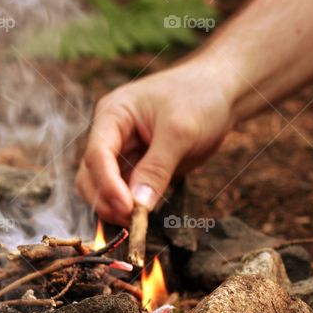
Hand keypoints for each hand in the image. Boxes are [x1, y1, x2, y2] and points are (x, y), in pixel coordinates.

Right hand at [77, 61, 235, 226]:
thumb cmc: (199, 97)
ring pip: (102, 188)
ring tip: (138, 222)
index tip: (126, 208)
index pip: (97, 154)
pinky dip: (129, 207)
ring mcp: (123, 152)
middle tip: (132, 221)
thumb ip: (157, 168)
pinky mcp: (138, 167)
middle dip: (106, 199)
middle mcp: (111, 135)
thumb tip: (138, 206)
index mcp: (113, 115)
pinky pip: (124, 192)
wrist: (222, 90)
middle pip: (90, 175)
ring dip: (114, 207)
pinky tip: (143, 217)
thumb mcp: (180, 131)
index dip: (107, 184)